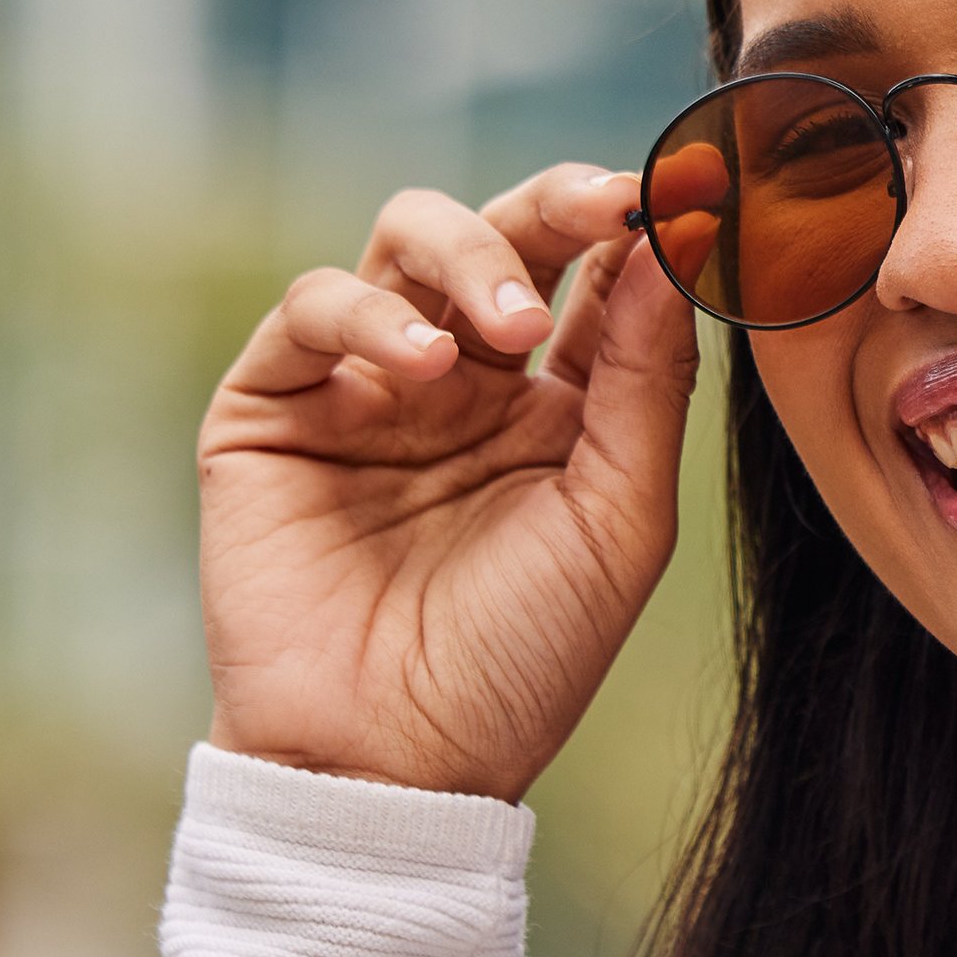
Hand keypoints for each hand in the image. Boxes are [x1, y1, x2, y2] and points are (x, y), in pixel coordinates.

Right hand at [199, 165, 699, 801]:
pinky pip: (311, 310)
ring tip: (508, 328)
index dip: (634, 228)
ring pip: (404, 243)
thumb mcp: (617, 520)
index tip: (682, 191)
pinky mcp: (274, 407)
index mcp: (559, 407)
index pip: (596, 280)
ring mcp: (367, 387)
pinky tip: (419, 366)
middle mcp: (464, 381)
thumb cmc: (521, 661)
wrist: (395, 765)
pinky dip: (365, 314)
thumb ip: (644, 382)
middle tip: (604, 205)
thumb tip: (672, 247)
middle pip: (504, 235)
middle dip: (554, 205)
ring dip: (468, 255)